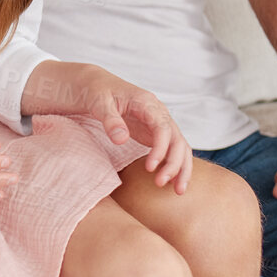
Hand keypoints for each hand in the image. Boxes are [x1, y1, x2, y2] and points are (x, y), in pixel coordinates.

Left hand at [73, 70, 190, 193]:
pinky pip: (171, 150)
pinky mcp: (154, 134)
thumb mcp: (98, 102)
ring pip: (180, 147)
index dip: (160, 149)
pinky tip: (173, 183)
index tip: (150, 167)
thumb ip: (110, 120)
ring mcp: (159, 124)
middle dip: (174, 163)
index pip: (163, 128)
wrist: (95, 86)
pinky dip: (174, 165)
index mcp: (147, 103)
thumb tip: (121, 139)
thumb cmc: (96, 91)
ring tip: (177, 191)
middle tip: (160, 183)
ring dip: (181, 168)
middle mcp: (159, 114)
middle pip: (177, 139)